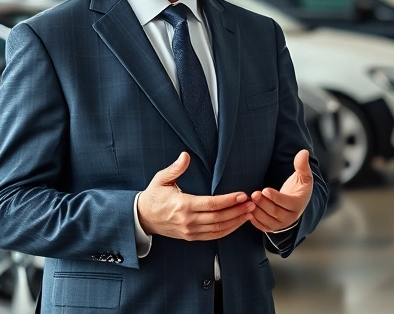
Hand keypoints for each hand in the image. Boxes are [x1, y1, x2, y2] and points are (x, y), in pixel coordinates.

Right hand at [137, 152, 253, 240]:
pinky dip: (227, 231)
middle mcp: (188, 221)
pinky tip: (237, 223)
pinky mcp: (191, 237)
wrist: (142, 218)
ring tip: (249, 213)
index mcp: (183, 205)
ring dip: (236, 222)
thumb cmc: (153, 197)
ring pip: (218, 230)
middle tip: (252, 203)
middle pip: (219, 218)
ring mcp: (190, 231)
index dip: (228, 200)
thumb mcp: (161, 179)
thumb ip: (175, 168)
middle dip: (237, 211)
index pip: (211, 204)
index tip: (242, 195)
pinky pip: (213, 236)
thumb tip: (186, 156)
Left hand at [249, 149, 312, 233]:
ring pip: (267, 220)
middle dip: (264, 204)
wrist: (295, 203)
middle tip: (254, 194)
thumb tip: (303, 152)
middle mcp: (290, 217)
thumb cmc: (299, 188)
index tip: (265, 190)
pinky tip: (247, 209)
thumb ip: (302, 165)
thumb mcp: (303, 176)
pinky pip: (261, 226)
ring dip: (257, 211)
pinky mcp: (271, 227)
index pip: (287, 203)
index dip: (276, 197)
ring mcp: (280, 224)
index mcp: (298, 204)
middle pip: (275, 212)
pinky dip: (254, 219)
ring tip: (249, 200)